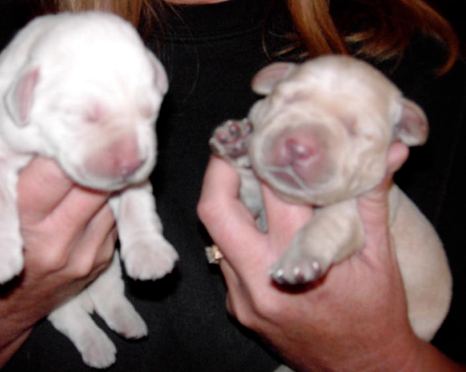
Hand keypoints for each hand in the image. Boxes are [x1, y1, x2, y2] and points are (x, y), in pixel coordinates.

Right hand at [0, 129, 116, 370]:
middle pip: (96, 181)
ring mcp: (85, 253)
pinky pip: (119, 216)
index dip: (68, 143)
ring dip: (106, 174)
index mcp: (20, 221)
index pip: (60, 170)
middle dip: (93, 155)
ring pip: (116, 196)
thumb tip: (5, 113)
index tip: (67, 126)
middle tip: (88, 134)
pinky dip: (111, 196)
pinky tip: (94, 184)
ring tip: (90, 157)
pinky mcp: (102, 258)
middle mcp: (58, 240)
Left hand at [198, 143, 433, 370]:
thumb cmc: (375, 316)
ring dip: (228, 202)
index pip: (269, 197)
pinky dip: (238, 233)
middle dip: (219, 172)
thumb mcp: (380, 258)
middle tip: (235, 147)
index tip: (257, 134)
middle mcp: (258, 284)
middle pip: (216, 214)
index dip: (261, 158)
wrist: (361, 369)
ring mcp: (242, 299)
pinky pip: (226, 260)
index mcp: (295, 266)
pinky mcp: (238, 308)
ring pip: (217, 237)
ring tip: (247, 178)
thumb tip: (387, 153)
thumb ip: (372, 200)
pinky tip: (259, 222)